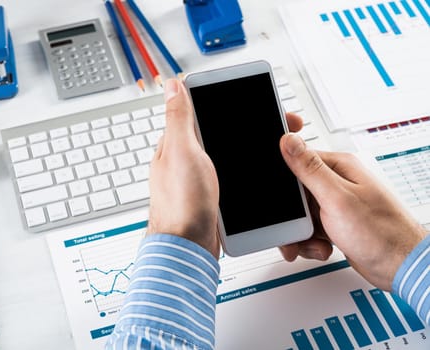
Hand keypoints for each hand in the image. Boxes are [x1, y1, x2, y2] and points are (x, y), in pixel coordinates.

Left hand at [147, 78, 303, 258]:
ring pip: (229, 155)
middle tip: (275, 124)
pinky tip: (262, 170)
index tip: (250, 99)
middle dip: (246, 126)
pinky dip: (248, 171)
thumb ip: (179, 118)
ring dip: (249, 148)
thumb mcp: (182, 152)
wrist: (188, 248)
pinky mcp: (212, 195)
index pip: (201, 111)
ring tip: (276, 145)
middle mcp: (186, 159)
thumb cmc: (180, 203)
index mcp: (176, 143)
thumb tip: (172, 85)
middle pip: (220, 132)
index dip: (225, 102)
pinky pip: (232, 176)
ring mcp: (199, 177)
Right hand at [279, 133, 426, 289]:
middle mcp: (338, 183)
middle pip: (297, 194)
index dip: (286, 183)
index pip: (298, 162)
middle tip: (297, 229)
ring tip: (314, 241)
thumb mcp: (337, 197)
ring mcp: (336, 204)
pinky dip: (311, 241)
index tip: (282, 201)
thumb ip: (309, 168)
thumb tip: (288, 141)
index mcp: (339, 167)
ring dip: (302, 233)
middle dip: (293, 216)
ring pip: (301, 215)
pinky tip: (322, 246)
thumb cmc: (380, 232)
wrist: (400, 266)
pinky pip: (310, 229)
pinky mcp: (335, 223)